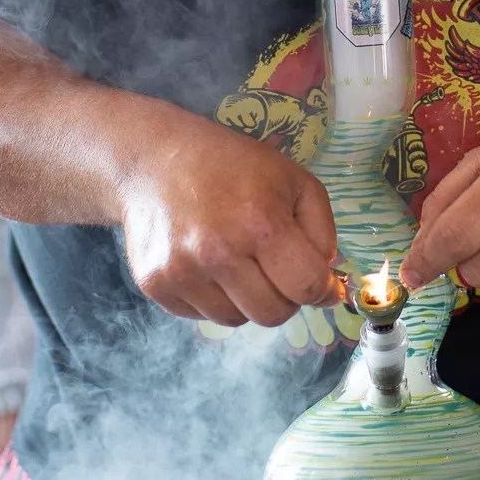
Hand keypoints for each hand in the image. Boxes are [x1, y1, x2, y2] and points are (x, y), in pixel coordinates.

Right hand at [118, 118, 338, 327]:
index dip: (323, 290)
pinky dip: (213, 299)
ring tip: (237, 261)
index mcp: (260, 224)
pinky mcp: (155, 284)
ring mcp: (182, 272)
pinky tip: (206, 264)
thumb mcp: (293, 180)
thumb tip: (325, 281)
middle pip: (273, 315)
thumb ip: (321, 232)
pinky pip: (201, 315)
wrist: (153, 160)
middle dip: (284, 297)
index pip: (307, 287)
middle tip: (275, 269)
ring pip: (236, 319)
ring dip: (246, 299)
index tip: (323, 286)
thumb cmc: (231, 165)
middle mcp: (218, 253)